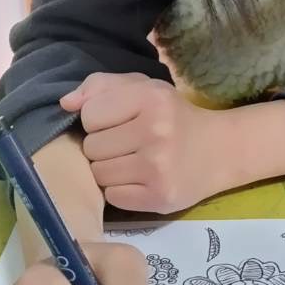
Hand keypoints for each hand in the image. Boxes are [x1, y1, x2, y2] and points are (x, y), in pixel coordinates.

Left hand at [60, 74, 284, 213]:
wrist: (219, 151)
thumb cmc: (174, 116)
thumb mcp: (144, 88)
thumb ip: (102, 86)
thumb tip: (65, 103)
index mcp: (150, 98)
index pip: (90, 114)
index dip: (99, 119)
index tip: (118, 122)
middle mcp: (154, 131)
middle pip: (91, 147)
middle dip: (102, 146)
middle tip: (126, 144)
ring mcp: (157, 167)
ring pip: (98, 174)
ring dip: (108, 169)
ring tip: (131, 161)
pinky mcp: (158, 197)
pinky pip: (112, 196)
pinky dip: (119, 190)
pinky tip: (138, 180)